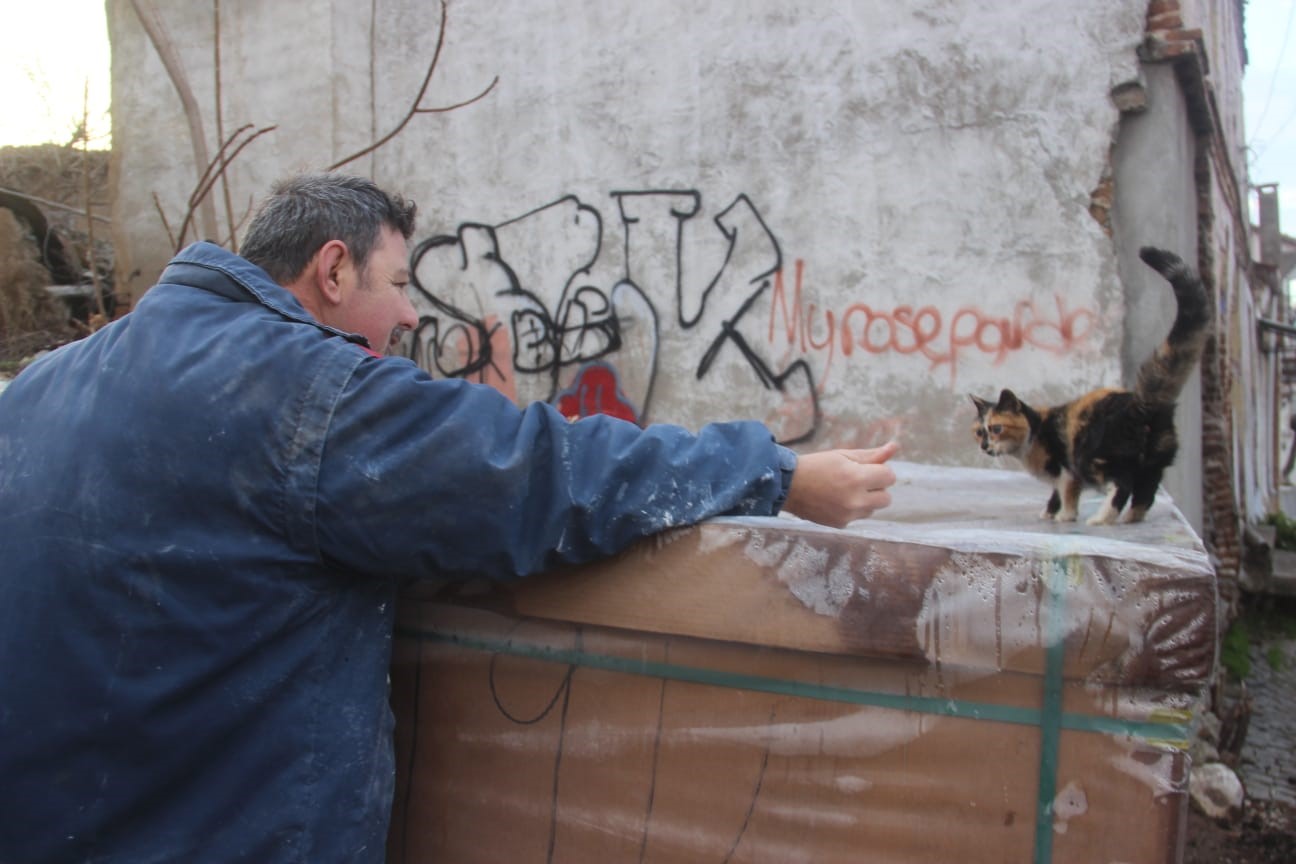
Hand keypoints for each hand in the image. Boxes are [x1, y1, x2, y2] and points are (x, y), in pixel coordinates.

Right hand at [781, 441, 898, 527]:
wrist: (788, 486)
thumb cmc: (816, 465)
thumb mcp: (843, 455)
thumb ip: (871, 455)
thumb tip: (894, 447)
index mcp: (856, 478)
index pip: (889, 477)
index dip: (880, 471)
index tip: (866, 469)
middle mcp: (855, 500)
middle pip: (886, 498)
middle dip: (876, 488)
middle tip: (857, 480)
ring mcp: (848, 515)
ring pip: (873, 509)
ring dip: (866, 500)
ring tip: (844, 491)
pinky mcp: (841, 525)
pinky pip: (858, 517)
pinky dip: (853, 509)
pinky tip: (836, 501)